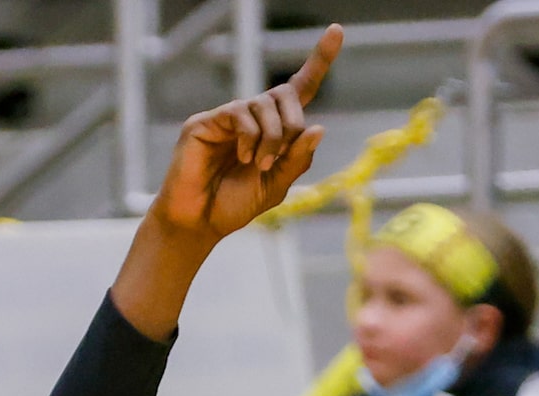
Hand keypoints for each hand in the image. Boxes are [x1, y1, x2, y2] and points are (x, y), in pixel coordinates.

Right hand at [112, 27, 340, 337]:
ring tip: (257, 164)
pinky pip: (241, 113)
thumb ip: (297, 159)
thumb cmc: (234, 205)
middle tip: (279, 156)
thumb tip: (318, 127)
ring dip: (272, 138)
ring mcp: (228, 116)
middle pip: (286, 94)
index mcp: (273, 131)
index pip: (299, 90)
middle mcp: (252, 117)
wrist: (200, 222)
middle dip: (292, 124)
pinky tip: (242, 157)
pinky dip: (250, 137)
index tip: (337, 31)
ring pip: (265, 105)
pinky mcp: (207, 121)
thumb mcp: (276, 186)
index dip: (319, 61)